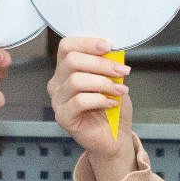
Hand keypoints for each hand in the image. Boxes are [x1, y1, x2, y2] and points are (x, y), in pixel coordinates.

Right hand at [49, 37, 129, 177]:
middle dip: (101, 64)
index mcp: (66, 70)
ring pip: (76, 80)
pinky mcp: (63, 117)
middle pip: (72, 61)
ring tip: (120, 89)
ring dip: (103, 83)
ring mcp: (58, 101)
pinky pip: (79, 101)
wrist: (115, 138)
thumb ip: (109, 65)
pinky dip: (100, 99)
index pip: (66, 47)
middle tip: (122, 71)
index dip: (87, 43)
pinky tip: (111, 104)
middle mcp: (58, 84)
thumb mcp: (113, 80)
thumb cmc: (112, 109)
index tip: (109, 47)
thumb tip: (113, 52)